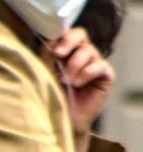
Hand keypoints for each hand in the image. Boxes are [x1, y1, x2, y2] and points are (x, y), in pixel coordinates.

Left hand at [47, 24, 113, 151]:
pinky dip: (87, 73)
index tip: (51, 46)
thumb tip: (50, 39)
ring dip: (74, 65)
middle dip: (69, 42)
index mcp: (67, 51)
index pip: (67, 32)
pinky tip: (77, 84)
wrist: (63, 119)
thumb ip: (47, 56)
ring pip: (88, 51)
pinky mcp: (106, 75)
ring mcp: (94, 63)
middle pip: (80, 34)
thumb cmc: (52, 96)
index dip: (60, 35)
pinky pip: (100, 65)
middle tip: (59, 54)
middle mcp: (81, 54)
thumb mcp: (46, 73)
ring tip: (65, 80)